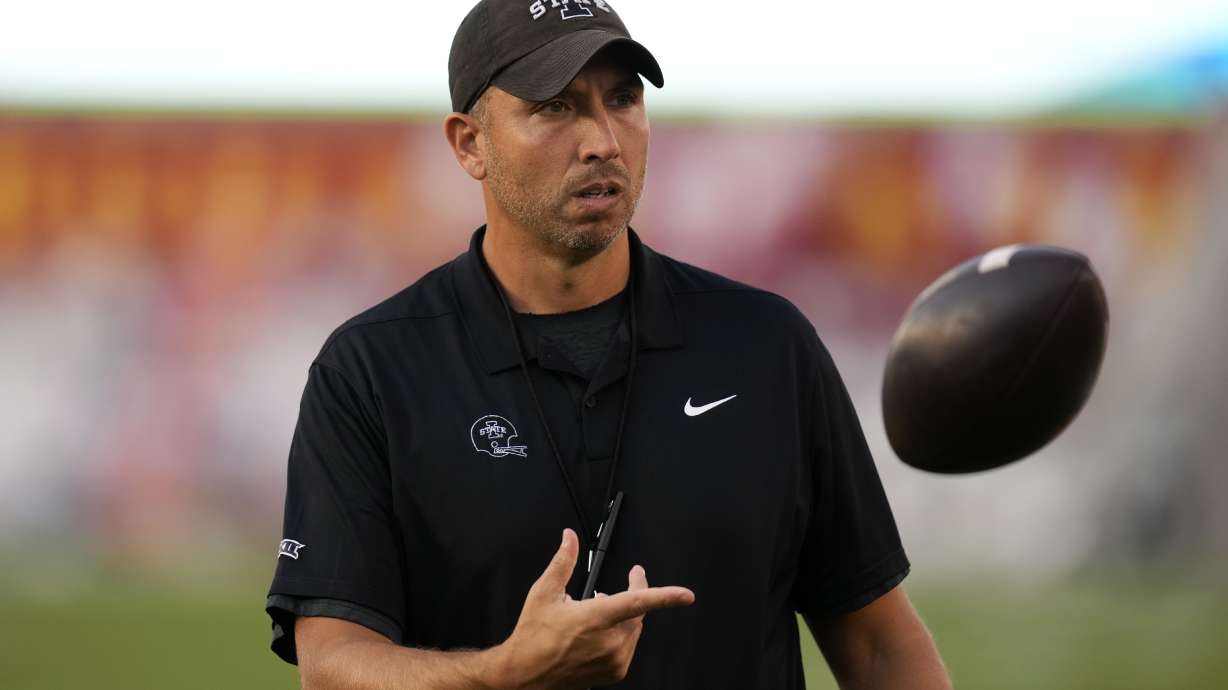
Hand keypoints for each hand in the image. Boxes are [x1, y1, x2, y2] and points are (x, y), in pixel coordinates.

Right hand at [491, 528, 694, 689]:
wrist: (525, 676)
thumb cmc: (533, 637)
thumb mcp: (544, 593)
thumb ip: (563, 562)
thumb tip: (569, 538)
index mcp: (596, 618)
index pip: (639, 603)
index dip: (666, 596)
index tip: (686, 595)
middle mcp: (609, 641)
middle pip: (639, 612)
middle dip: (637, 593)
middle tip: (631, 579)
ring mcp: (613, 660)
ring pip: (635, 630)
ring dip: (627, 615)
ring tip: (604, 608)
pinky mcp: (614, 672)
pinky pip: (629, 647)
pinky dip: (622, 635)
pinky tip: (603, 631)